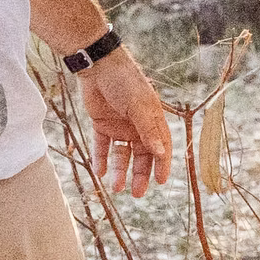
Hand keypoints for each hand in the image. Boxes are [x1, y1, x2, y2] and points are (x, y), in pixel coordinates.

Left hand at [78, 44, 172, 196]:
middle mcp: (138, 126)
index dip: (162, 165)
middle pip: (142, 155)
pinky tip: (99, 172)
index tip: (161, 182)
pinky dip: (101, 159)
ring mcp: (120, 126)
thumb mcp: (139, 106)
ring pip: (121, 154)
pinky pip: (102, 146)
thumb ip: (148, 130)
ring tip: (115, 187)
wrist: (97, 65)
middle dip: (140, 174)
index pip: (161, 147)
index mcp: (152, 120)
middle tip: (137, 193)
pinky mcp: (102, 124)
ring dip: (119, 170)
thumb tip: (161, 153)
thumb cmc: (124, 81)